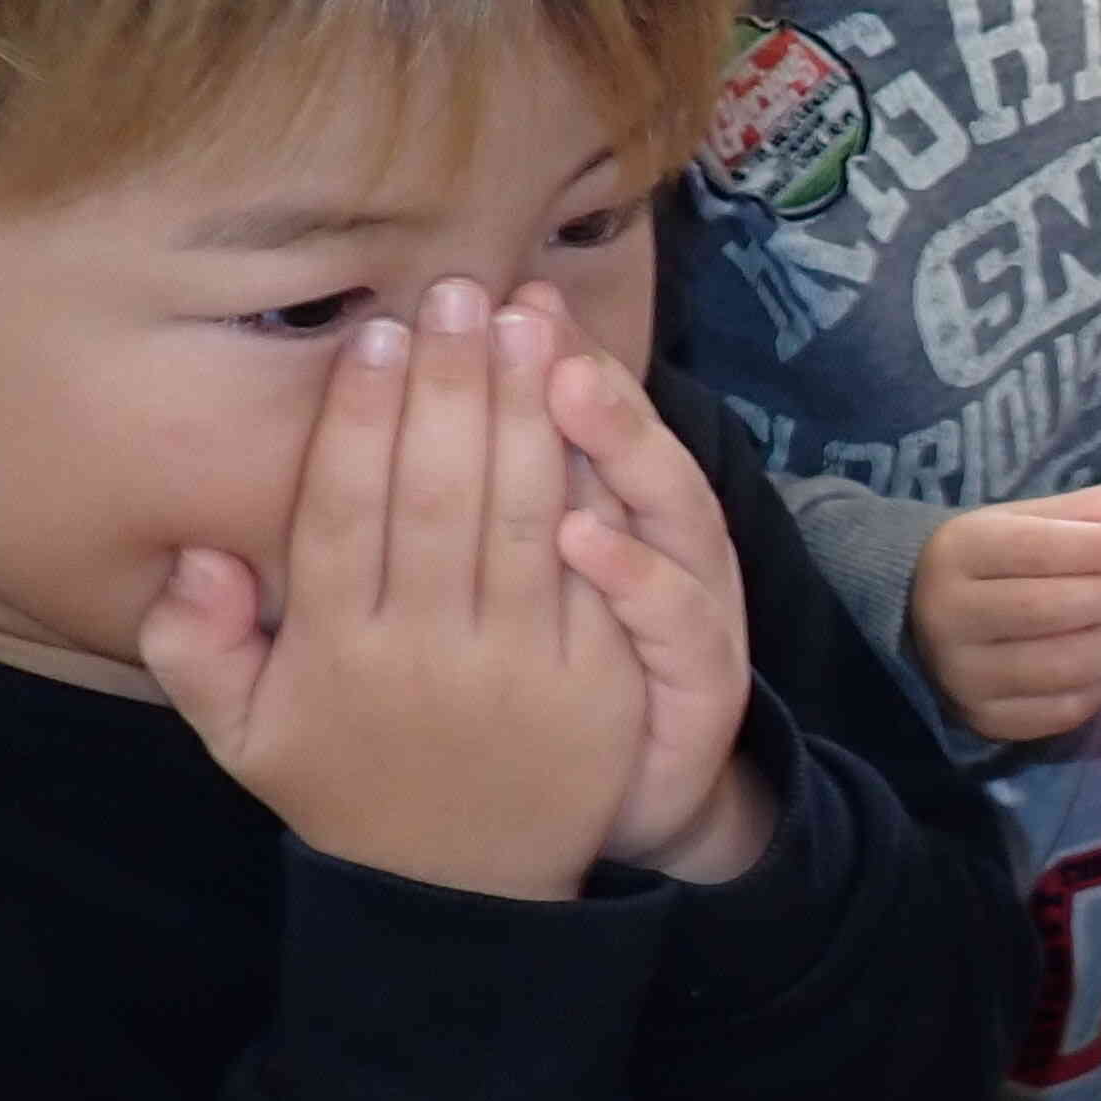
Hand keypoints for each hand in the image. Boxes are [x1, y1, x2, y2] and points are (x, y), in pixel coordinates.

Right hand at [141, 280, 641, 899]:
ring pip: (521, 515)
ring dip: (526, 410)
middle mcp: (425, 653)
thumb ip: (195, 646)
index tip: (378, 331)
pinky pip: (595, 567)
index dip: (360, 417)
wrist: (464, 893)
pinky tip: (593, 410)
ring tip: (525, 320)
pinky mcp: (598, 680)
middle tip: (458, 290)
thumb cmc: (348, 787)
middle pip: (438, 494)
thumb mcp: (245, 736)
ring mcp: (518, 666)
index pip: (344, 512)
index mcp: (336, 654)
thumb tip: (192, 552)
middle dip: (450, 384)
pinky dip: (596, 484)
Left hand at [517, 287, 770, 882]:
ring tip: (567, 379)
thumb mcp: (517, 590)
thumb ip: (467, 508)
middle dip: (568, 371)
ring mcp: (689, 601)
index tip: (484, 299)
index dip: (530, 357)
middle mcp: (657, 539)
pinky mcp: (704, 675)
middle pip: (618, 438)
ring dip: (618, 441)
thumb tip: (395, 411)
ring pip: (666, 502)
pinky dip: (634, 574)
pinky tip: (583, 535)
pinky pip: (674, 618)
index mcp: (600, 507)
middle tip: (524, 308)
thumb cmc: (549, 694)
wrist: (633, 802)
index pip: (568, 414)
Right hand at [910, 488, 1100, 740]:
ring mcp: (963, 675)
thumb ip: (1095, 513)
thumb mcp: (1034, 521)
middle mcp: (949, 616)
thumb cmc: (998, 561)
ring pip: (1061, 665)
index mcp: (958, 552)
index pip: (1035, 548)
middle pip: (1048, 609)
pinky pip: (1063, 709)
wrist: (932, 620)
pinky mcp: (986, 719)